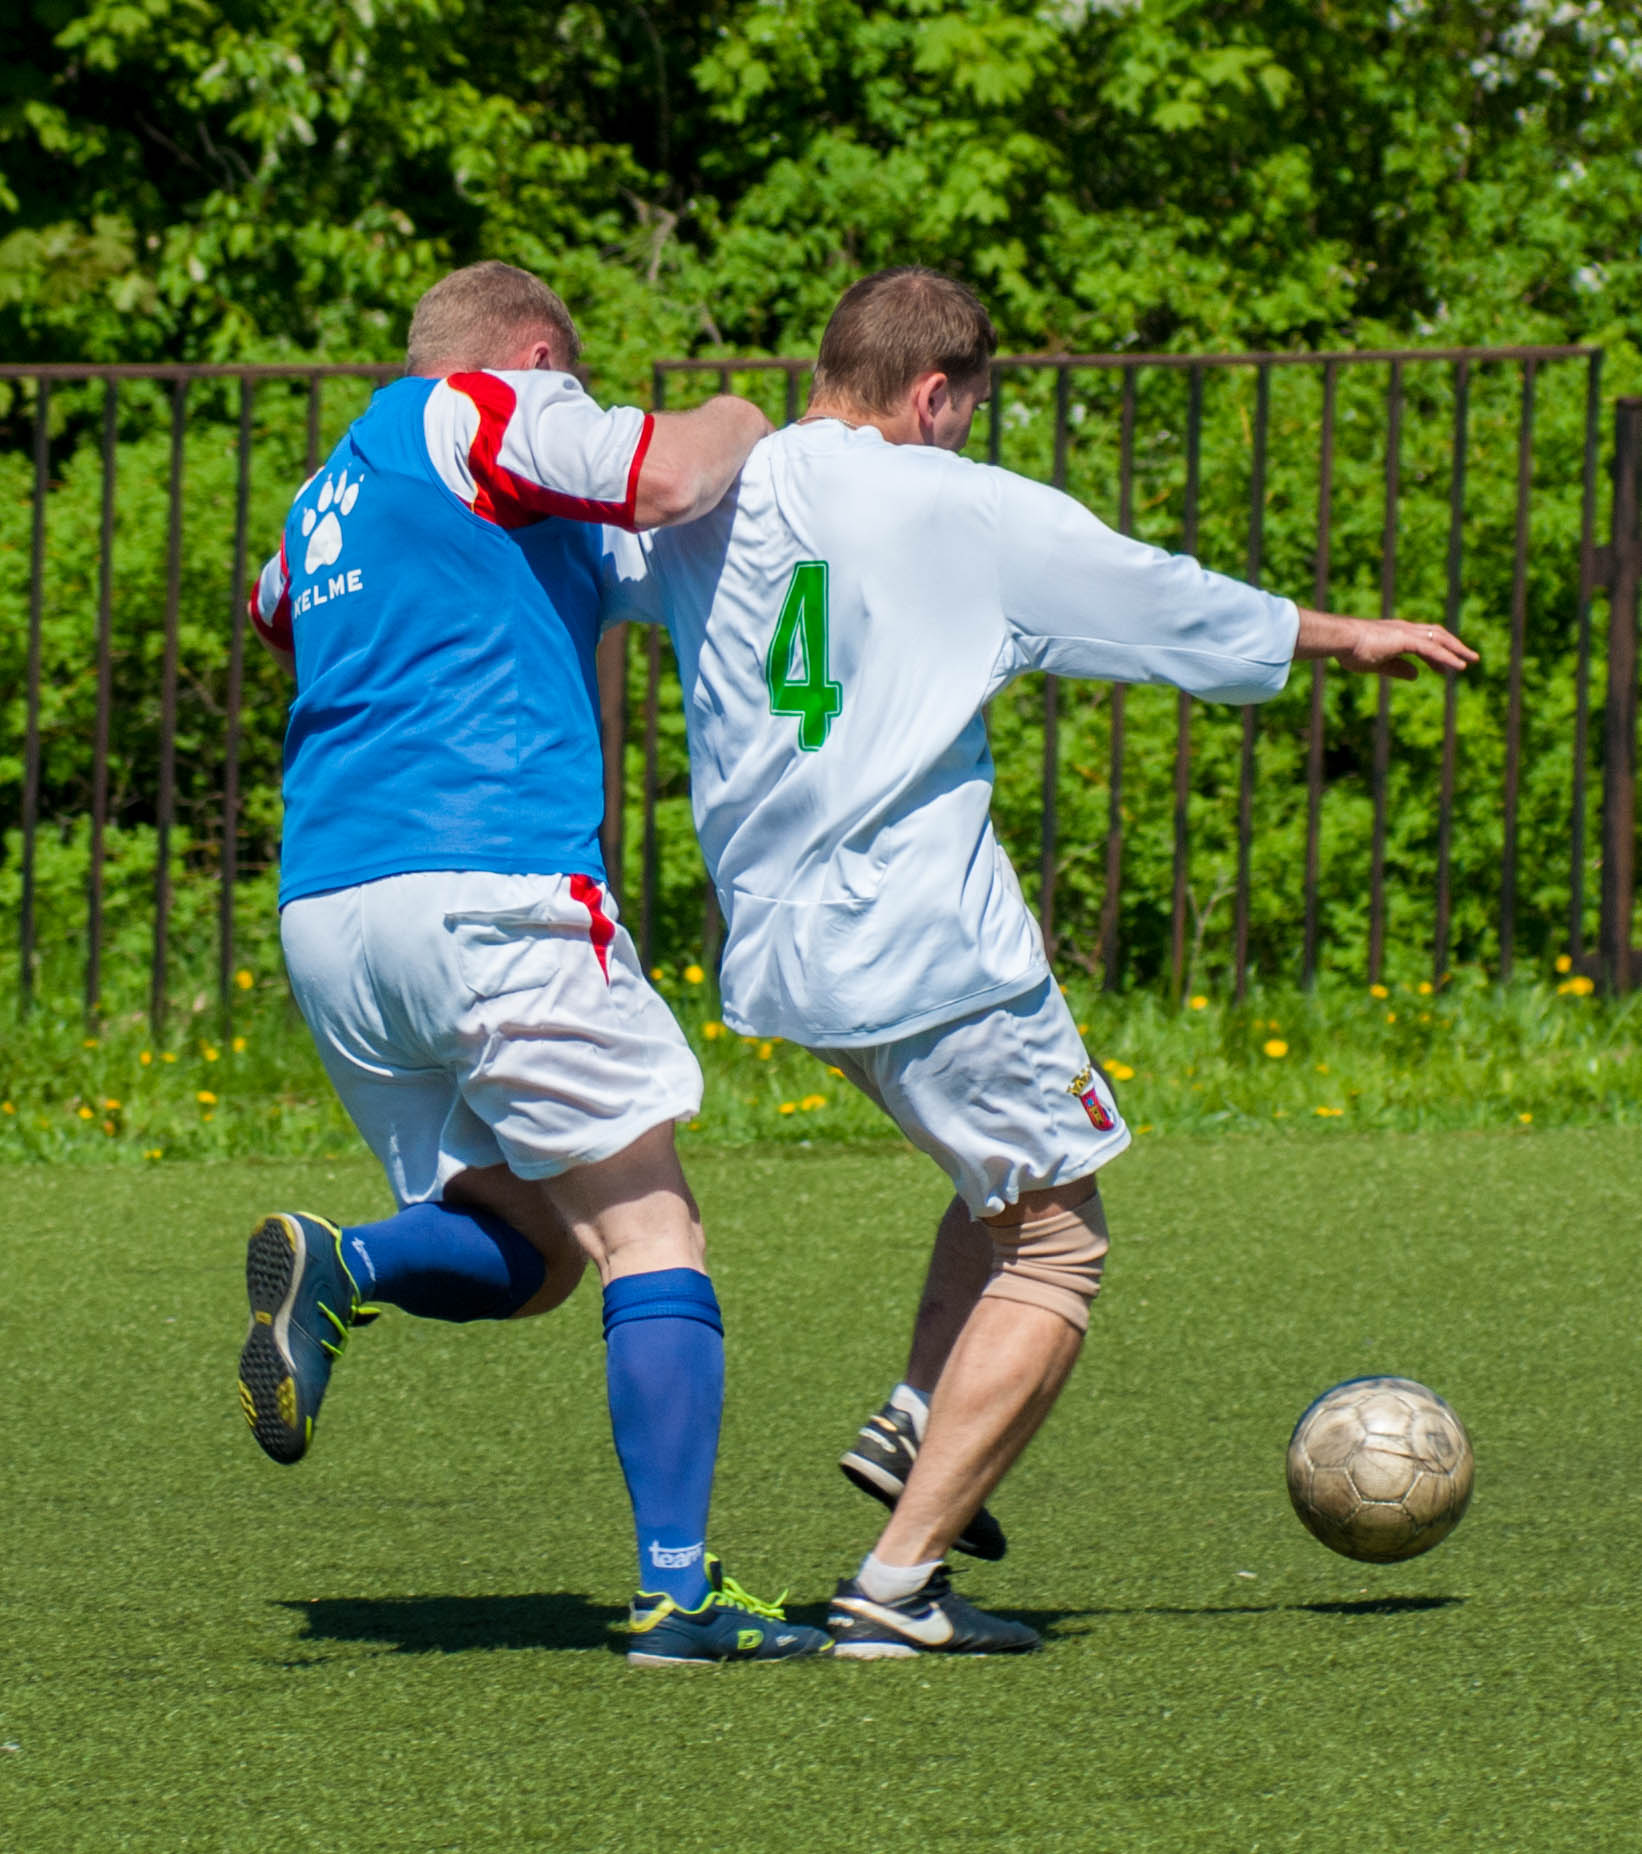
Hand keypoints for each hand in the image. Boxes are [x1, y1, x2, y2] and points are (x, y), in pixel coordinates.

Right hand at [1294, 608, 1478, 679]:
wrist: (1340, 639)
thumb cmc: (1350, 650)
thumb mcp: (1377, 664)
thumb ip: (1398, 669)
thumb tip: (1417, 675)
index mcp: (1396, 634)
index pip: (1423, 642)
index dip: (1436, 654)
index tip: (1444, 668)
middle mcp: (1405, 629)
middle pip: (1437, 635)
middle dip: (1454, 646)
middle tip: (1469, 658)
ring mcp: (1406, 632)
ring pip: (1439, 640)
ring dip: (1457, 650)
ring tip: (1471, 661)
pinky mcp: (1406, 639)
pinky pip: (1432, 649)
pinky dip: (1447, 658)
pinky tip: (1458, 666)